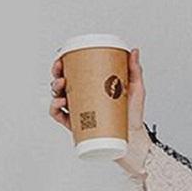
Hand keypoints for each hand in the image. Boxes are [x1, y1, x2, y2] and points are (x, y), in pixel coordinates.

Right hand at [49, 47, 149, 175]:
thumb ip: (134, 70)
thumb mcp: (136, 90)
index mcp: (92, 87)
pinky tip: (60, 103)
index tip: (62, 57)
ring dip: (55, 89)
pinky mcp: (78, 126)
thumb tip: (134, 51)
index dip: (63, 63)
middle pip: (62, 82)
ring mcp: (79, 112)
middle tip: (60, 70)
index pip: (73, 72)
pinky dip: (55, 109)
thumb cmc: (133, 115)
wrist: (135, 139)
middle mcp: (84, 98)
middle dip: (56, 73)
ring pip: (58, 97)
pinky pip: (60, 117)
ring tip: (63, 86)